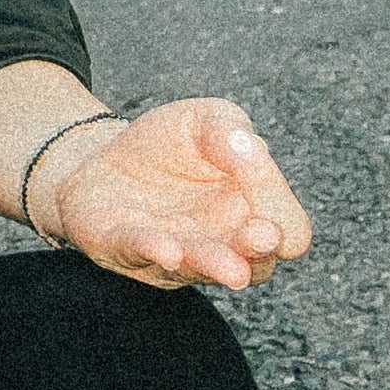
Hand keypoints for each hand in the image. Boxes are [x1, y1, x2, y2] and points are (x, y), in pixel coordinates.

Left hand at [36, 100, 310, 292]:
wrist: (102, 155)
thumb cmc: (170, 143)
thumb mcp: (206, 120)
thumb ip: (231, 132)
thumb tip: (248, 146)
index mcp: (251, 214)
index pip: (288, 232)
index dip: (283, 215)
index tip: (267, 191)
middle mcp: (219, 244)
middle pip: (254, 264)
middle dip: (258, 252)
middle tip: (261, 237)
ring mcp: (172, 253)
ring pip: (198, 266)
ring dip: (212, 263)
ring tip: (232, 269)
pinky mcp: (120, 246)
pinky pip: (139, 252)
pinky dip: (154, 251)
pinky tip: (168, 250)